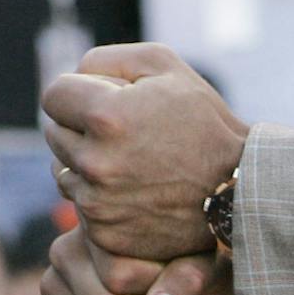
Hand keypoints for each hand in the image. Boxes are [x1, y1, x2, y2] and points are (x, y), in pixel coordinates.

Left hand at [45, 42, 249, 261]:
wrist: (239, 189)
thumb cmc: (202, 120)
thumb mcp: (163, 65)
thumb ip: (106, 60)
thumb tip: (72, 77)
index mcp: (106, 116)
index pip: (54, 95)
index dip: (78, 93)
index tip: (103, 100)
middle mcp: (95, 163)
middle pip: (55, 133)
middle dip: (81, 126)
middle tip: (123, 131)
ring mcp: (98, 204)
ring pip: (64, 170)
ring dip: (87, 163)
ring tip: (131, 160)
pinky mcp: (104, 235)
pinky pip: (81, 205)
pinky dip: (100, 196)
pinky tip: (135, 189)